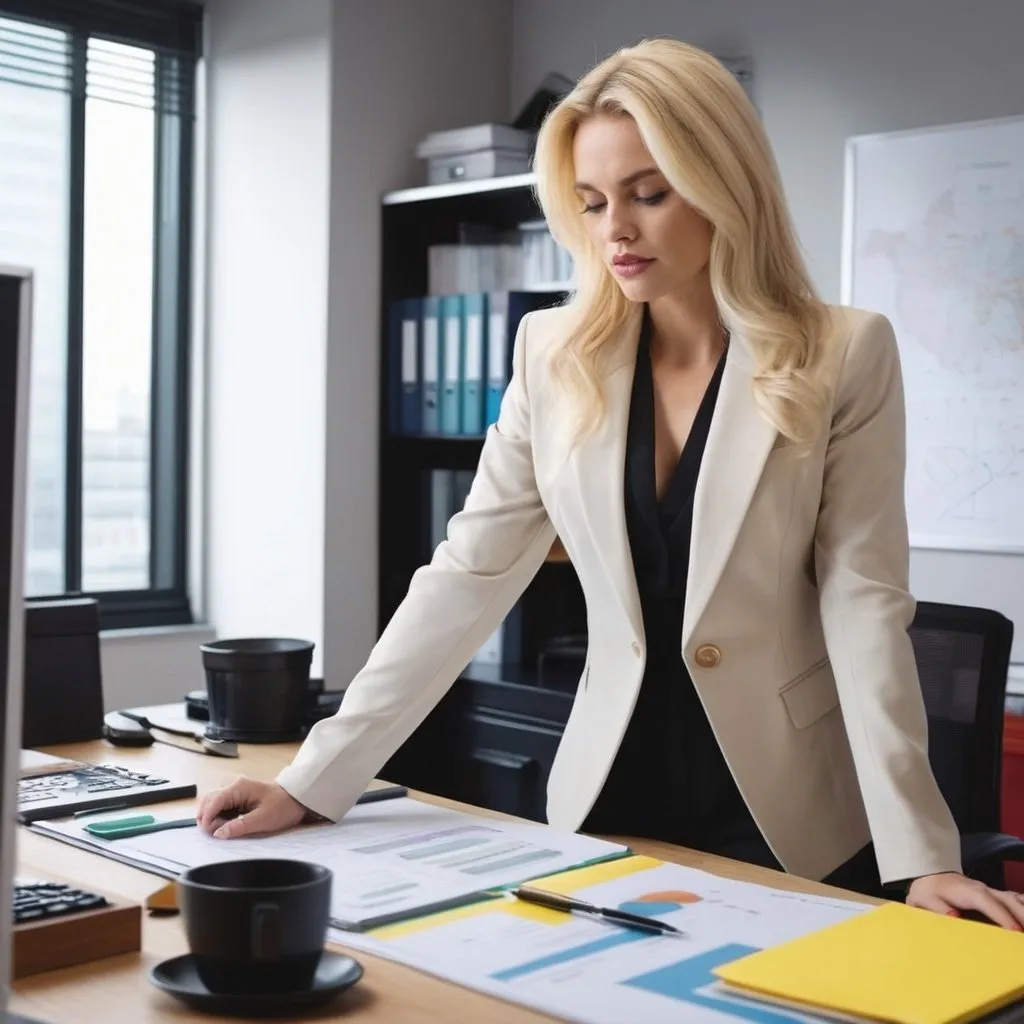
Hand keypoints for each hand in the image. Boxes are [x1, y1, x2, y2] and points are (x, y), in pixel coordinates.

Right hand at [196, 777, 308, 838]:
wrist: (298, 799)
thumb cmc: (283, 807)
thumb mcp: (262, 820)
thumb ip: (239, 826)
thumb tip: (217, 834)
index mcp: (239, 787)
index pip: (214, 801)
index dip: (207, 817)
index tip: (207, 834)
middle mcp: (235, 786)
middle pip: (210, 800)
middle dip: (207, 817)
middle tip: (211, 835)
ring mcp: (236, 791)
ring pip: (214, 803)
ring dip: (212, 817)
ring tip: (219, 832)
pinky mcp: (239, 797)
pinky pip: (223, 806)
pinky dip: (219, 816)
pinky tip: (225, 826)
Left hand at [906, 872, 1023, 929]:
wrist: (929, 876)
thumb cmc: (929, 892)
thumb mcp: (925, 900)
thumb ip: (938, 908)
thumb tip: (955, 915)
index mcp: (968, 892)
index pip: (988, 902)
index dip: (1002, 916)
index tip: (1015, 931)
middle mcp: (984, 889)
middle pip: (1008, 900)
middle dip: (1022, 915)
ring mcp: (991, 891)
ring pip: (1014, 899)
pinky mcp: (995, 895)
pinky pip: (1014, 899)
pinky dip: (1022, 906)